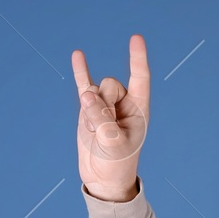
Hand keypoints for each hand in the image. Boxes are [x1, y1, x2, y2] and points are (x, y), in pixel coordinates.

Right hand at [72, 34, 149, 200]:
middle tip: (104, 128)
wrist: (103, 179)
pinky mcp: (88, 109)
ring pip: (93, 90)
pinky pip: (83, 85)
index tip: (136, 38)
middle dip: (103, 103)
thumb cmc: (117, 164)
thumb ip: (101, 118)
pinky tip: (78, 54)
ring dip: (90, 111)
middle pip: (109, 85)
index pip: (140, 77)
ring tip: (95, 131)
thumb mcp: (112, 143)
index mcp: (139, 109)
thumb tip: (86, 95)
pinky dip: (81, 71)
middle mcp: (123, 103)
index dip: (137, 58)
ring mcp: (104, 104)